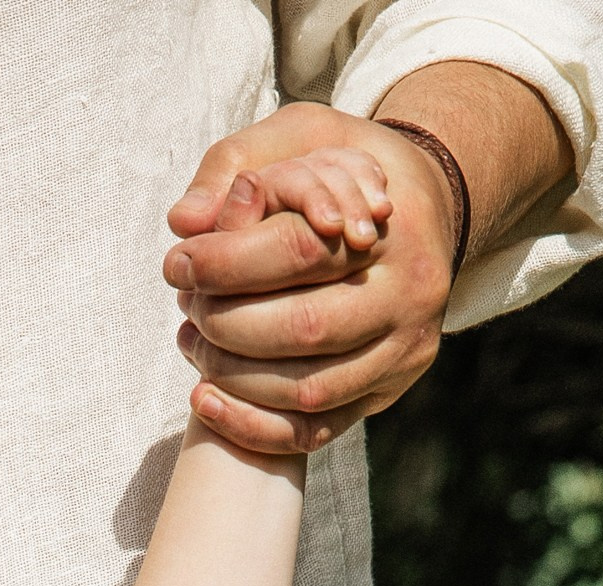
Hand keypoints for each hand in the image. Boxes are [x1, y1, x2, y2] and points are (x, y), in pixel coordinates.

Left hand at [164, 103, 457, 454]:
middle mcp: (412, 294)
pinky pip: (311, 433)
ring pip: (306, 390)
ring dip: (232, 377)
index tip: (178, 263)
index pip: (299, 250)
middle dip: (227, 324)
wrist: (424, 212)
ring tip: (191, 343)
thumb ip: (237, 162)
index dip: (227, 262)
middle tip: (187, 306)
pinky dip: (250, 426)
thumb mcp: (302, 135)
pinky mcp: (386, 392)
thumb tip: (183, 222)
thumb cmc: (345, 170)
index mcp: (396, 224)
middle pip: (304, 327)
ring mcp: (404, 352)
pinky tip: (204, 399)